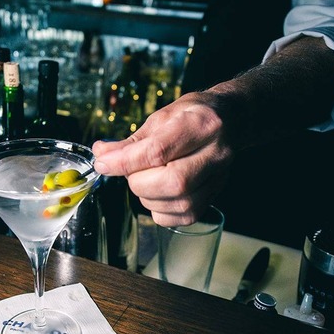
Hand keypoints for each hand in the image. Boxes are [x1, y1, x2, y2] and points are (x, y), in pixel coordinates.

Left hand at [92, 92, 235, 226]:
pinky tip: (158, 193)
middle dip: (139, 180)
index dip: (124, 161)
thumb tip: (102, 155)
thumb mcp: (161, 117)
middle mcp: (215, 154)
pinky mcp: (214, 197)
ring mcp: (218, 178)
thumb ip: (132, 141)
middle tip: (132, 170)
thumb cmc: (194, 116)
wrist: (232, 121)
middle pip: (171, 182)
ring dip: (148, 195)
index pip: (158, 151)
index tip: (103, 163)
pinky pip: (181, 217)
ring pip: (176, 203)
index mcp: (201, 125)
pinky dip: (160, 209)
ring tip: (147, 177)